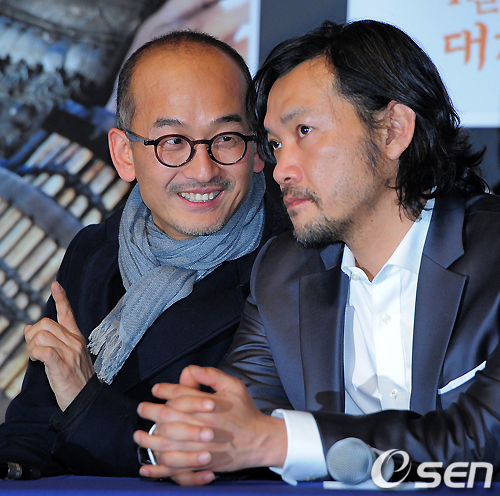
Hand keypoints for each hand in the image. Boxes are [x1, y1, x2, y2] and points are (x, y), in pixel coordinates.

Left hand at [24, 281, 93, 410]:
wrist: (86, 401)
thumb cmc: (74, 379)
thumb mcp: (65, 356)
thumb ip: (49, 341)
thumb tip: (28, 328)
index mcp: (77, 338)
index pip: (68, 314)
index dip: (61, 298)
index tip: (55, 285)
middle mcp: (74, 342)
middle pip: (45, 324)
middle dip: (31, 335)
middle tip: (33, 350)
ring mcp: (70, 354)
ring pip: (41, 337)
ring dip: (31, 347)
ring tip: (35, 358)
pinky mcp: (62, 367)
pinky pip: (44, 352)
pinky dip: (35, 354)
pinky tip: (36, 360)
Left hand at [134, 366, 286, 484]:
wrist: (259, 441)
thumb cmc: (245, 412)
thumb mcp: (233, 386)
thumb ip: (212, 375)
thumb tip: (192, 369)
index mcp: (208, 405)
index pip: (179, 394)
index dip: (164, 390)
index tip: (156, 389)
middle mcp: (201, 425)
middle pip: (169, 417)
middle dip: (151, 411)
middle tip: (141, 408)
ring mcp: (199, 447)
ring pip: (168, 443)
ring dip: (150, 439)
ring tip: (138, 435)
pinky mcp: (201, 464)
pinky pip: (176, 469)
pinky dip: (159, 470)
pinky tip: (147, 468)